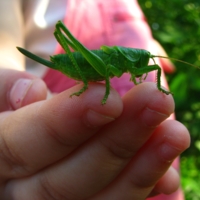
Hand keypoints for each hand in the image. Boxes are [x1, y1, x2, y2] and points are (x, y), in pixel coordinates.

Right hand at [0, 69, 189, 199]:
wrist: (16, 127)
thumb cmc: (4, 104)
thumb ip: (5, 90)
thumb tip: (31, 92)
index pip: (22, 145)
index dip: (65, 123)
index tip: (109, 99)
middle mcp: (19, 192)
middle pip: (67, 178)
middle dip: (118, 139)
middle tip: (158, 101)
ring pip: (96, 198)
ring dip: (142, 166)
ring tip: (175, 132)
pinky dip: (143, 188)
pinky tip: (168, 172)